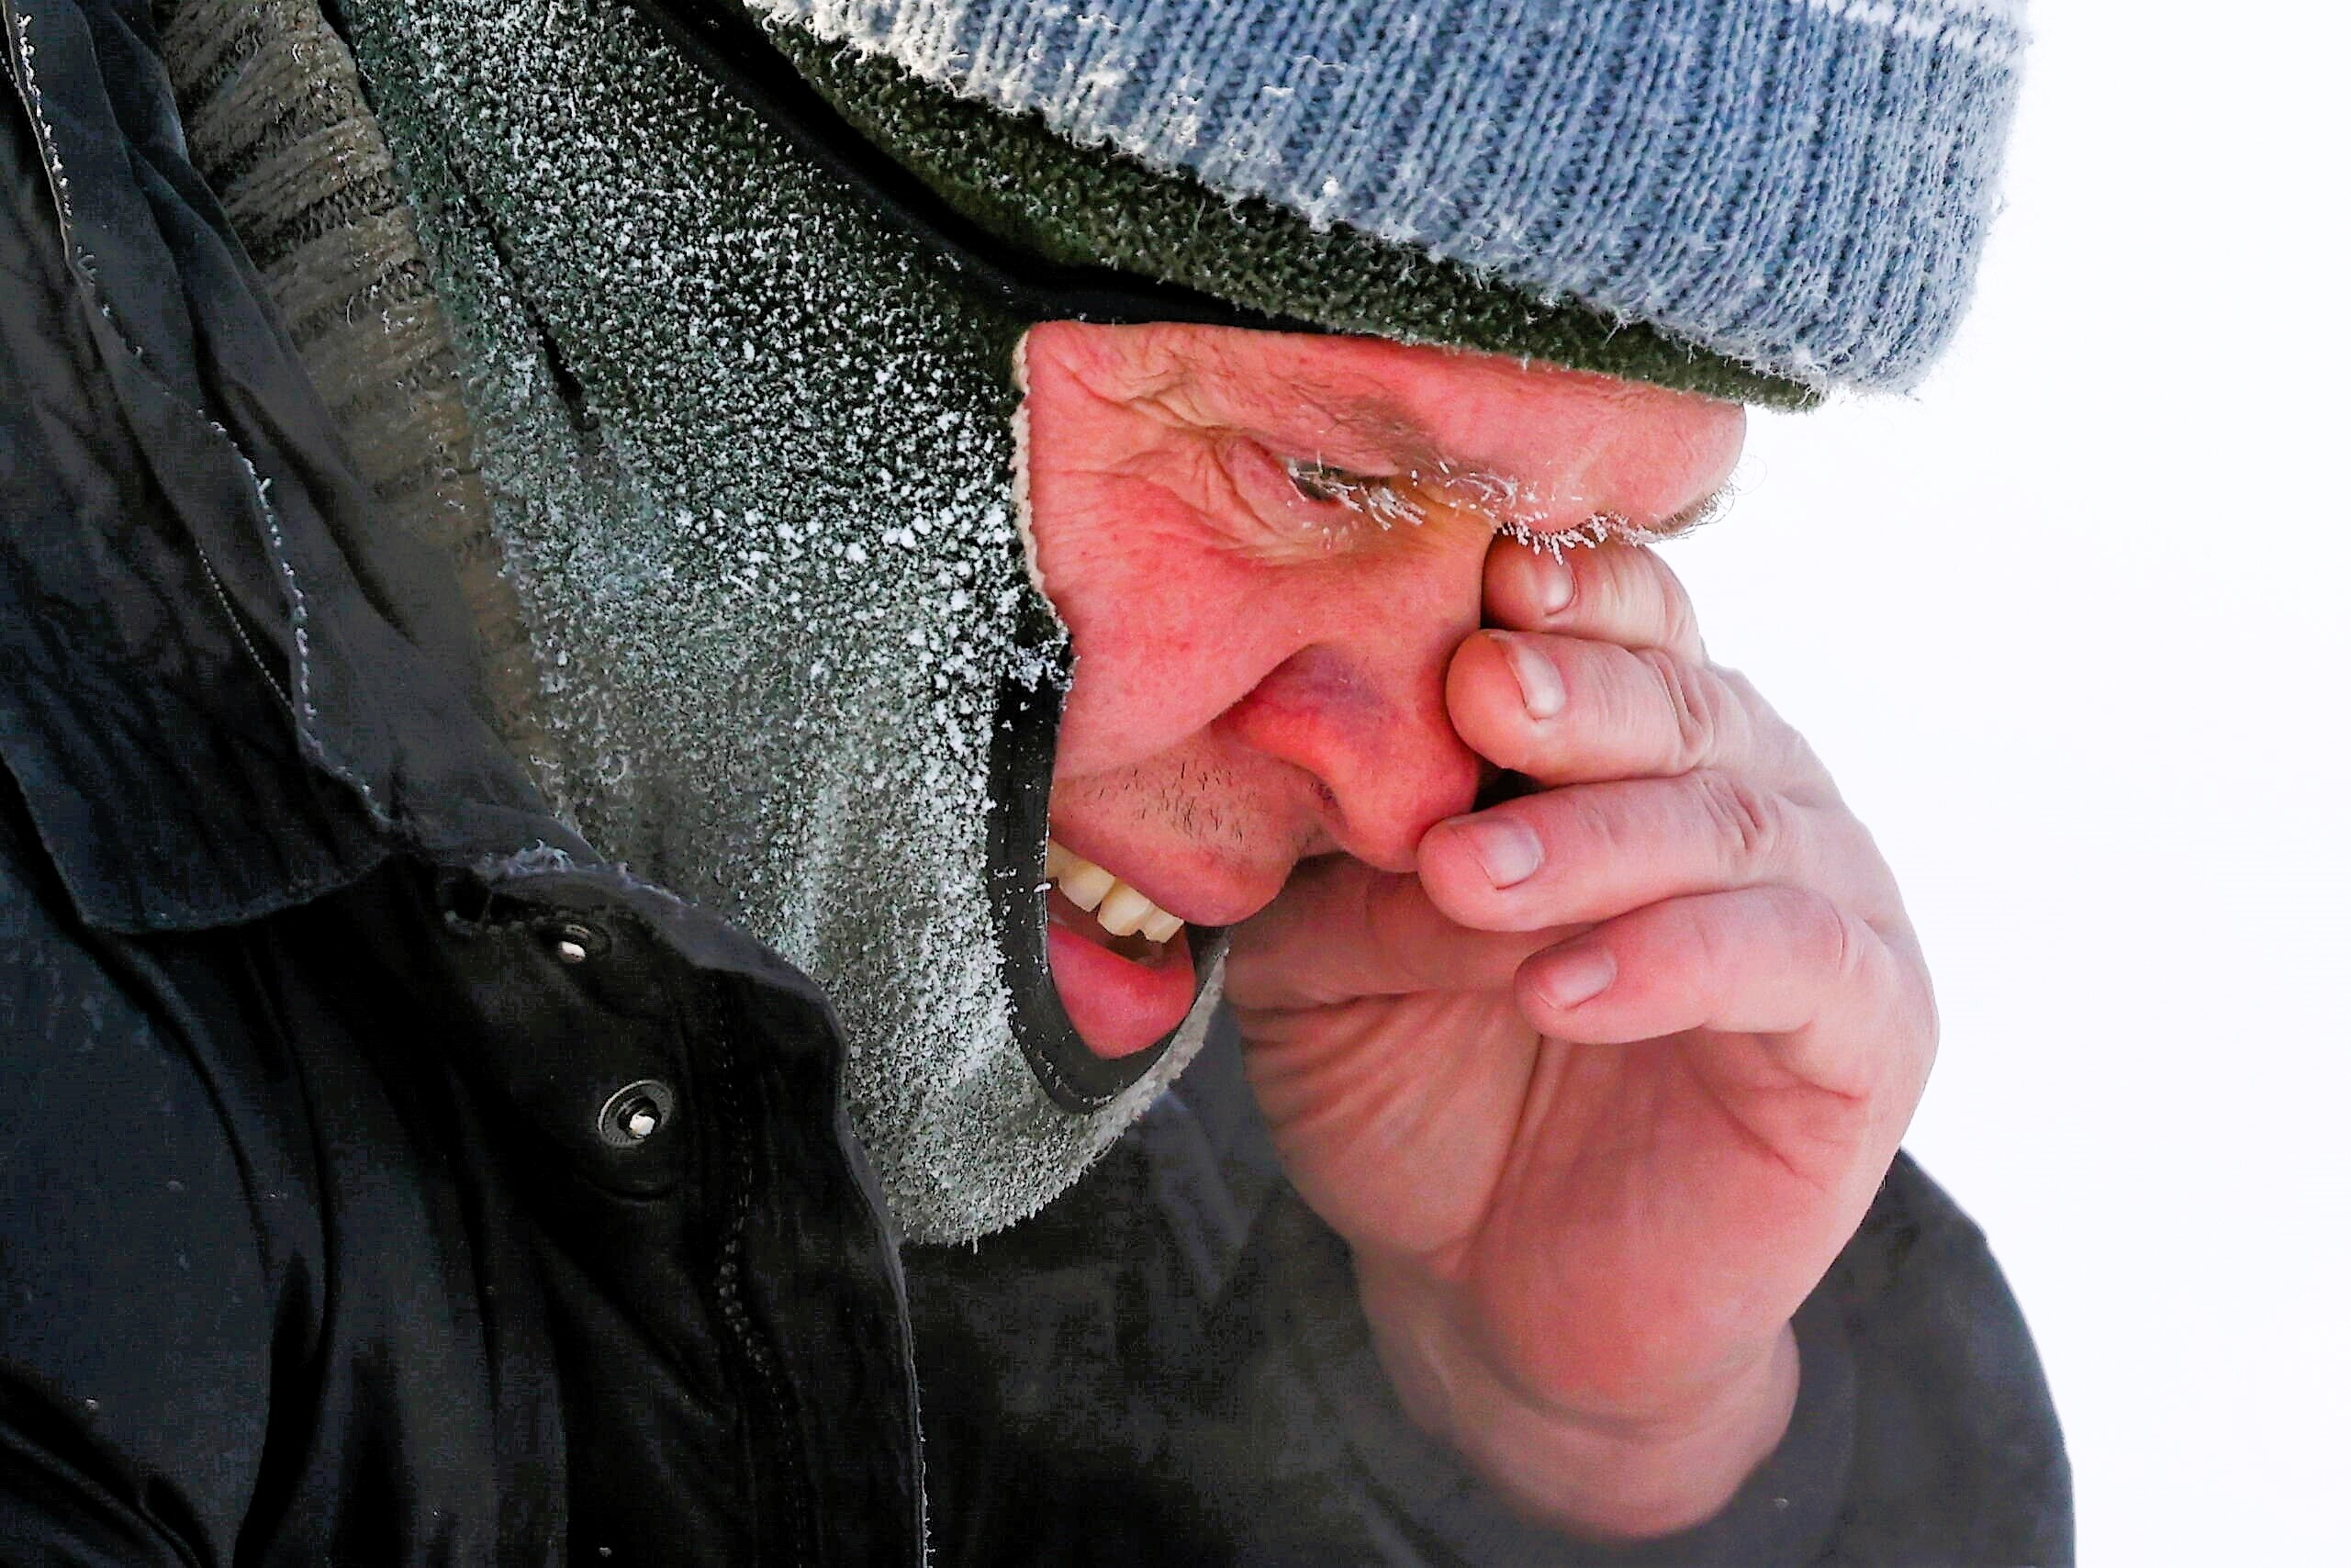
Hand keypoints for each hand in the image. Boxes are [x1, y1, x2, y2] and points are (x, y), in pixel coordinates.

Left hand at [1224, 536, 1934, 1538]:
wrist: (1493, 1292)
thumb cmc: (1415, 1085)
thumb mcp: (1329, 958)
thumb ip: (1338, 857)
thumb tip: (1329, 752)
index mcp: (1625, 743)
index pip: (1623, 620)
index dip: (1568, 587)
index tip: (1479, 579)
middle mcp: (1738, 793)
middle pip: (1680, 699)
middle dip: (1574, 693)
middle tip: (1477, 695)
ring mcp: (1817, 901)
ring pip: (1728, 824)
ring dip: (1592, 840)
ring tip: (1469, 876)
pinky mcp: (1863, 1030)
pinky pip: (1787, 962)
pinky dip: (1670, 962)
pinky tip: (1559, 992)